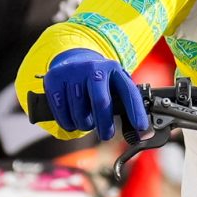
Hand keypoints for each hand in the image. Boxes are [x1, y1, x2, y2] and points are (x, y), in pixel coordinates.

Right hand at [25, 47, 148, 140]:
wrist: (73, 61)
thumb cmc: (98, 82)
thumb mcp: (114, 86)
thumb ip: (126, 106)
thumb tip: (142, 133)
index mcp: (114, 69)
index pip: (128, 92)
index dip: (136, 111)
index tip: (141, 128)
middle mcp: (94, 68)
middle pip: (101, 102)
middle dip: (105, 125)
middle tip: (106, 135)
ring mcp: (73, 72)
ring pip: (79, 111)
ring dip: (84, 124)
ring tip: (86, 123)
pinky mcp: (55, 79)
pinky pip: (61, 111)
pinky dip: (67, 123)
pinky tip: (72, 121)